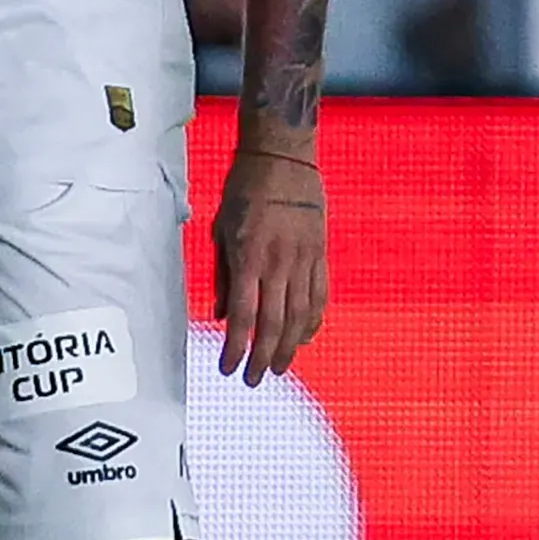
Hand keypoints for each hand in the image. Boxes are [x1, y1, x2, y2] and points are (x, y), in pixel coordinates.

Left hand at [212, 147, 328, 383]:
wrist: (284, 160)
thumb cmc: (244, 190)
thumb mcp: (221, 229)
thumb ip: (222, 273)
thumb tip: (217, 313)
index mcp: (249, 256)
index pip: (241, 315)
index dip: (235, 347)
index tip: (227, 368)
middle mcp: (279, 263)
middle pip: (273, 324)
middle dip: (261, 357)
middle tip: (253, 379)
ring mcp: (304, 260)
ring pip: (300, 317)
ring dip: (288, 347)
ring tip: (276, 367)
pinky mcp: (321, 255)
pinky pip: (320, 297)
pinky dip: (312, 323)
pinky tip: (303, 338)